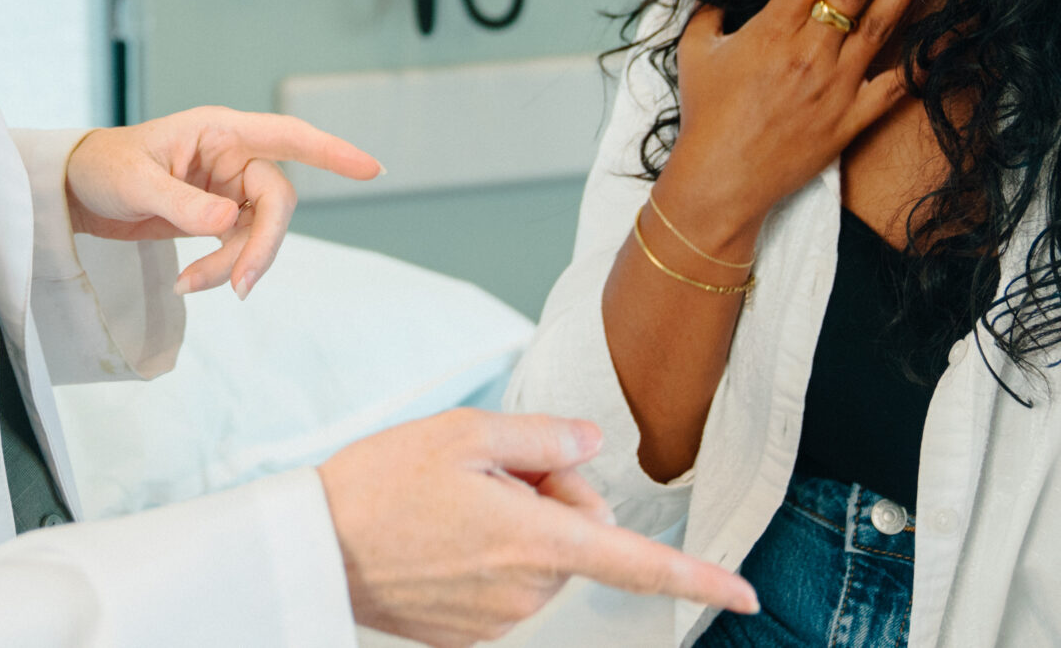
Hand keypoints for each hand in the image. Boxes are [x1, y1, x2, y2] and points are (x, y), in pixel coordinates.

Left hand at [63, 106, 380, 296]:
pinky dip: (220, 270)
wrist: (75, 191)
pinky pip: (238, 247)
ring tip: (190, 286)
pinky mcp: (218, 217)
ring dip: (234, 265)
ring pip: (259, 232)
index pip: (288, 137)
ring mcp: (228, 188)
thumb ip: (183, 202)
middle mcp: (232, 157)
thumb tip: (229, 222)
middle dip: (261, 247)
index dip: (332, 152)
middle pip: (277, 203)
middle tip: (238, 288)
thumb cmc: (103, 168)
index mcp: (220, 132)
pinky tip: (189, 283)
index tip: (372, 170)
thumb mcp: (136, 183)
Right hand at [319, 409, 757, 646]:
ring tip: (451, 505)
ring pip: (543, 558)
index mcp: (535, 540)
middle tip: (485, 473)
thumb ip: (542, 436)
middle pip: (579, 532)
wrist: (314, 549)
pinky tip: (442, 537)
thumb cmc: (381, 486)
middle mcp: (527, 591)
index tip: (746, 592)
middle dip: (549, 496)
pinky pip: (509, 585)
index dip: (699, 577)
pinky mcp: (473, 636)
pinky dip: (490, 556)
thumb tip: (591, 447)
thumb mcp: (464, 433)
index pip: (635, 562)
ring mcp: (500, 620)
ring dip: (516, 526)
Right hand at [662, 0, 934, 243]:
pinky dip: (926, 60)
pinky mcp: (852, 118)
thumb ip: (708, 3)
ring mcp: (836, 86)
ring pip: (880, 26)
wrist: (721, 180)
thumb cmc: (705, 114)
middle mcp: (809, 53)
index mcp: (771, 31)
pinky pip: (897, 86)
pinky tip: (950, 33)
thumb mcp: (695, 50)